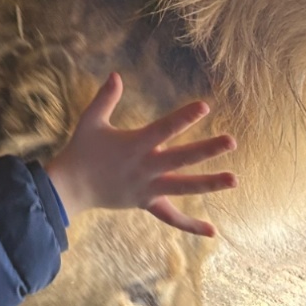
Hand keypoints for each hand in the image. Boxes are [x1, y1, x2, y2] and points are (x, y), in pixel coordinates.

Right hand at [43, 73, 235, 236]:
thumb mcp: (91, 120)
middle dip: (207, 149)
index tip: (204, 107)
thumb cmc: (81, 150)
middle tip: (231, 141)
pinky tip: (212, 231)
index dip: (184, 117)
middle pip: (182, 158)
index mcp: (135, 144)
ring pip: (183, 187)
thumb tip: (116, 74)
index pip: (165, 129)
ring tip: (234, 179)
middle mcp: (146, 167)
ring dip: (209, 183)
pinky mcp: (146, 202)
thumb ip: (106, 98)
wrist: (71, 187)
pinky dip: (190, 225)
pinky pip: (171, 217)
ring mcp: (148, 187)